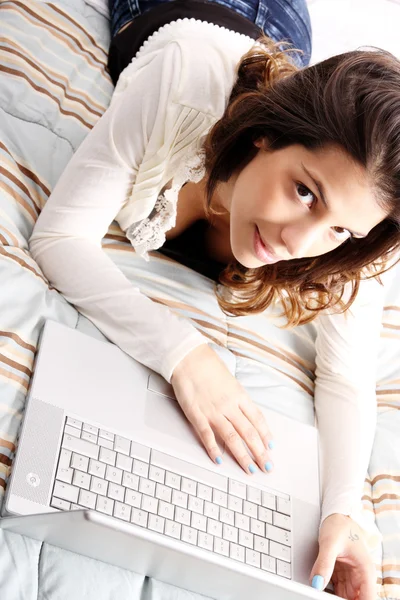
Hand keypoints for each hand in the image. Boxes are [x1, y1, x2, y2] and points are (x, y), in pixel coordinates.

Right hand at [170, 344, 274, 473]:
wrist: (189, 358)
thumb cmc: (209, 367)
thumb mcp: (230, 381)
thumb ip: (237, 398)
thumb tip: (245, 412)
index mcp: (240, 396)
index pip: (258, 420)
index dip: (266, 436)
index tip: (271, 448)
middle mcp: (230, 406)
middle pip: (249, 433)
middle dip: (260, 452)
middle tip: (267, 466)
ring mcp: (214, 411)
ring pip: (233, 438)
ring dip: (243, 456)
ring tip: (250, 469)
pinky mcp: (197, 414)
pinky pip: (207, 435)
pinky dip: (214, 449)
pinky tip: (219, 460)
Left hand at [309, 513, 376, 599]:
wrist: (337, 514)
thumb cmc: (339, 524)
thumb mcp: (330, 543)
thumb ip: (324, 564)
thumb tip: (316, 583)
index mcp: (365, 570)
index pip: (367, 599)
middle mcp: (361, 576)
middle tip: (322, 596)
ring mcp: (351, 577)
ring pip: (344, 597)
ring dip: (332, 597)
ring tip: (320, 590)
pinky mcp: (342, 575)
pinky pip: (336, 590)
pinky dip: (328, 592)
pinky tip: (320, 587)